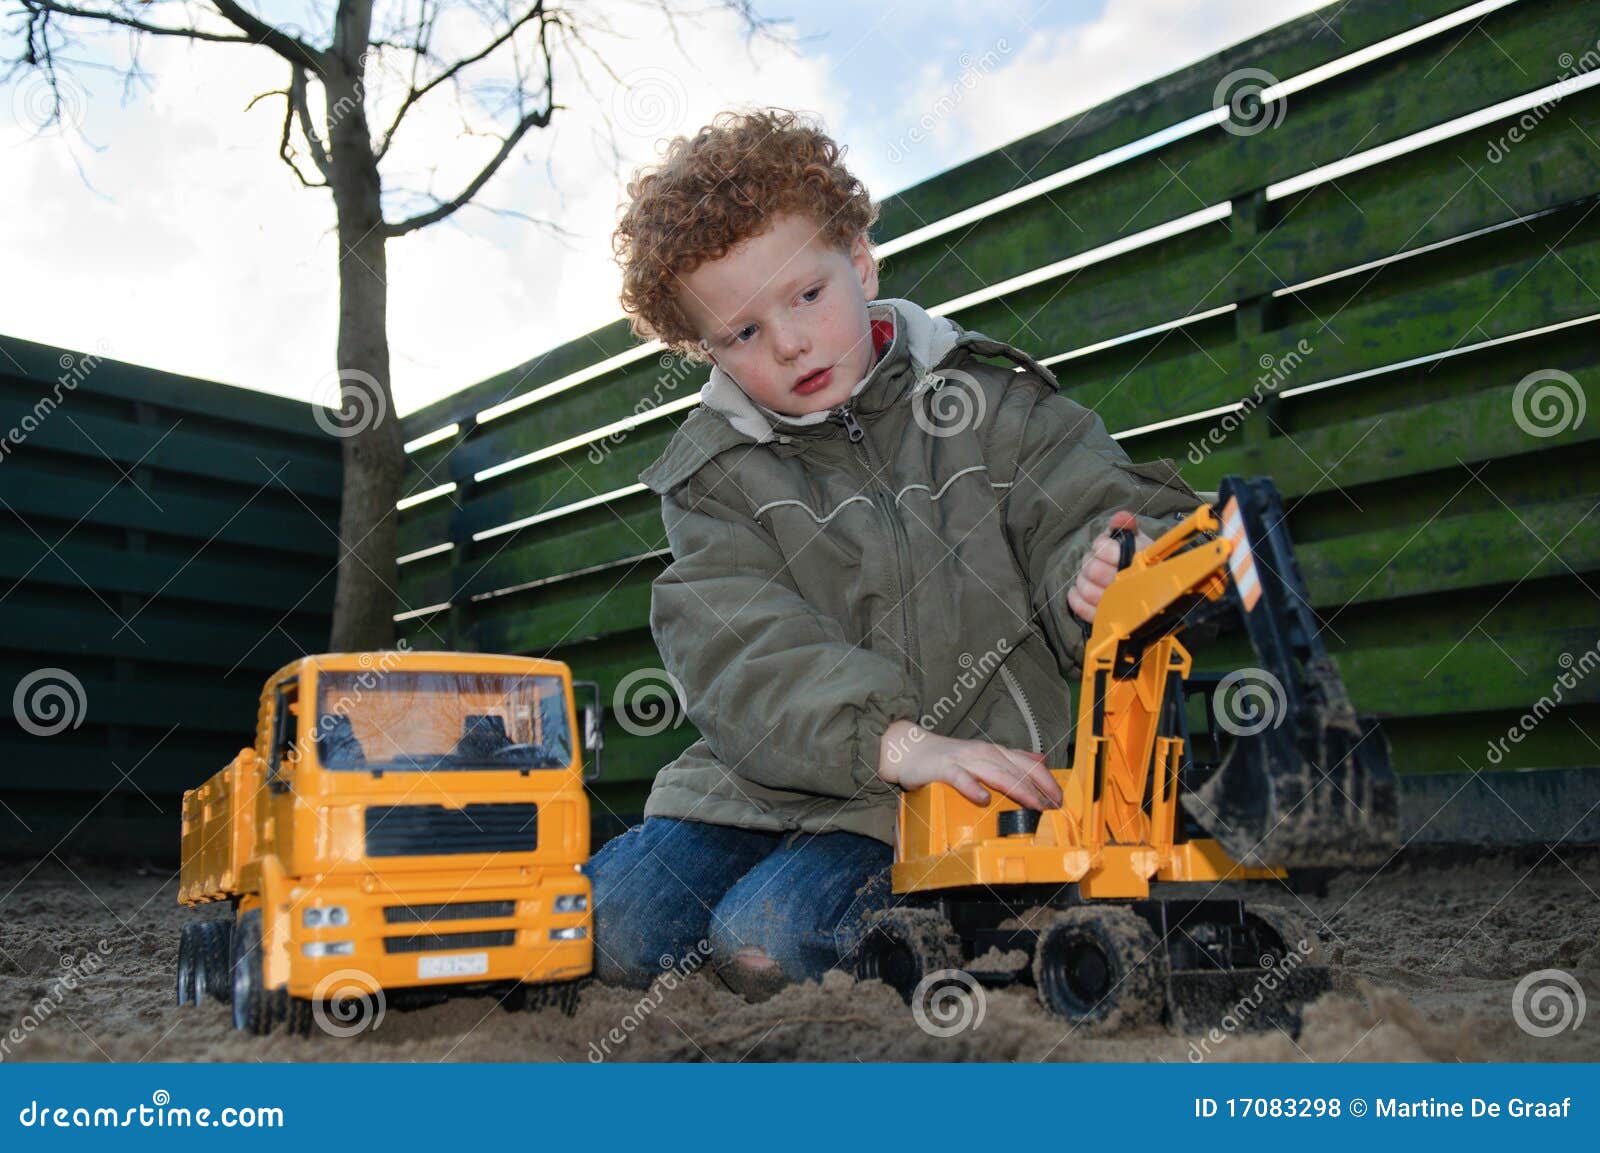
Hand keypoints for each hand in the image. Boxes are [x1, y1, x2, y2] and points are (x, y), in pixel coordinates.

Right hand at [876, 719, 1062, 810]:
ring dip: (1017, 788)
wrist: (908, 748)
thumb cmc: (948, 757)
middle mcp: (982, 753)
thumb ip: (1011, 758)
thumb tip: (1041, 759)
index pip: (1027, 763)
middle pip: (1016, 769)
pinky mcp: (943, 768)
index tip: (1060, 799)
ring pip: (995, 772)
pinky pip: (959, 778)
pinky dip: (972, 788)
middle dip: (1038, 788)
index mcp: (993, 752)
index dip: (1046, 780)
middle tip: (1053, 807)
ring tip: (1033, 805)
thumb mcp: (983, 755)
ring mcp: (963, 760)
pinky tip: (983, 799)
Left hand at [1066, 510, 1151, 623]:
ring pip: (1087, 589)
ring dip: (1082, 579)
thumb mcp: (1141, 542)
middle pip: (1093, 570)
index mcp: (1139, 563)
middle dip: (1090, 561)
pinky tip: (1076, 590)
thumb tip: (1120, 517)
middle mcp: (1128, 586)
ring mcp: (1117, 605)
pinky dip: (1075, 598)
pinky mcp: (1106, 619)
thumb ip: (1128, 527)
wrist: (1159, 593)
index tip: (1105, 545)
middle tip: (1096, 560)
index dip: (1101, 545)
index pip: (1105, 550)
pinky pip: (1082, 609)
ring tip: (1088, 575)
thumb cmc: (1148, 564)